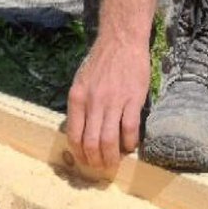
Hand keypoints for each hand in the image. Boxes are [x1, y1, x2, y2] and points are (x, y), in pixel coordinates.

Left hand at [65, 35, 150, 172]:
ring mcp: (113, 101)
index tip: (85, 161)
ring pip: (109, 140)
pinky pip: (129, 129)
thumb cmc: (101, 61)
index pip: (74, 135)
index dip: (79, 154)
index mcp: (77, 98)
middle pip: (91, 142)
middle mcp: (93, 102)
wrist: (121, 41)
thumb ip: (80, 106)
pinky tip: (130, 146)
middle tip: (101, 167)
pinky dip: (129, 143)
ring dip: (112, 157)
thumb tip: (80, 132)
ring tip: (115, 163)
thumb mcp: (81, 82)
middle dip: (95, 161)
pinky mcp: (133, 99)